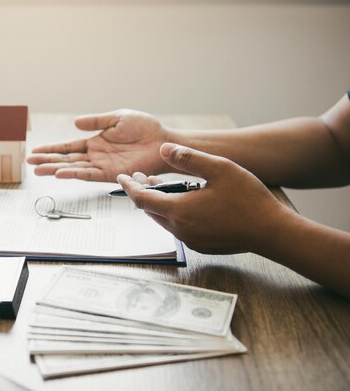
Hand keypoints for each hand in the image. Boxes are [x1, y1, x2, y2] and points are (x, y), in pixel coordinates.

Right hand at [27, 110, 169, 181]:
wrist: (163, 142)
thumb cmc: (145, 128)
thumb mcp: (117, 118)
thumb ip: (96, 121)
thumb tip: (75, 122)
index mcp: (95, 142)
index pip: (68, 147)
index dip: (52, 149)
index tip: (35, 151)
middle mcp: (96, 155)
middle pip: (67, 159)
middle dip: (48, 160)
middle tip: (30, 163)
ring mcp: (102, 165)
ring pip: (74, 168)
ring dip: (56, 169)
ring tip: (39, 170)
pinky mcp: (112, 173)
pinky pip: (89, 174)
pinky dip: (74, 174)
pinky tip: (60, 173)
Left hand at [116, 143, 290, 253]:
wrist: (272, 232)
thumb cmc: (248, 199)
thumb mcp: (219, 169)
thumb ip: (188, 158)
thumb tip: (163, 148)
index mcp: (178, 210)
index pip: (141, 199)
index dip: (129, 186)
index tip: (122, 176)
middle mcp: (179, 229)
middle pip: (150, 210)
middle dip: (143, 192)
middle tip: (142, 176)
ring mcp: (190, 240)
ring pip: (164, 219)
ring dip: (159, 202)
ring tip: (161, 184)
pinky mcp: (200, 245)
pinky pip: (178, 227)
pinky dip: (173, 212)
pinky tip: (184, 200)